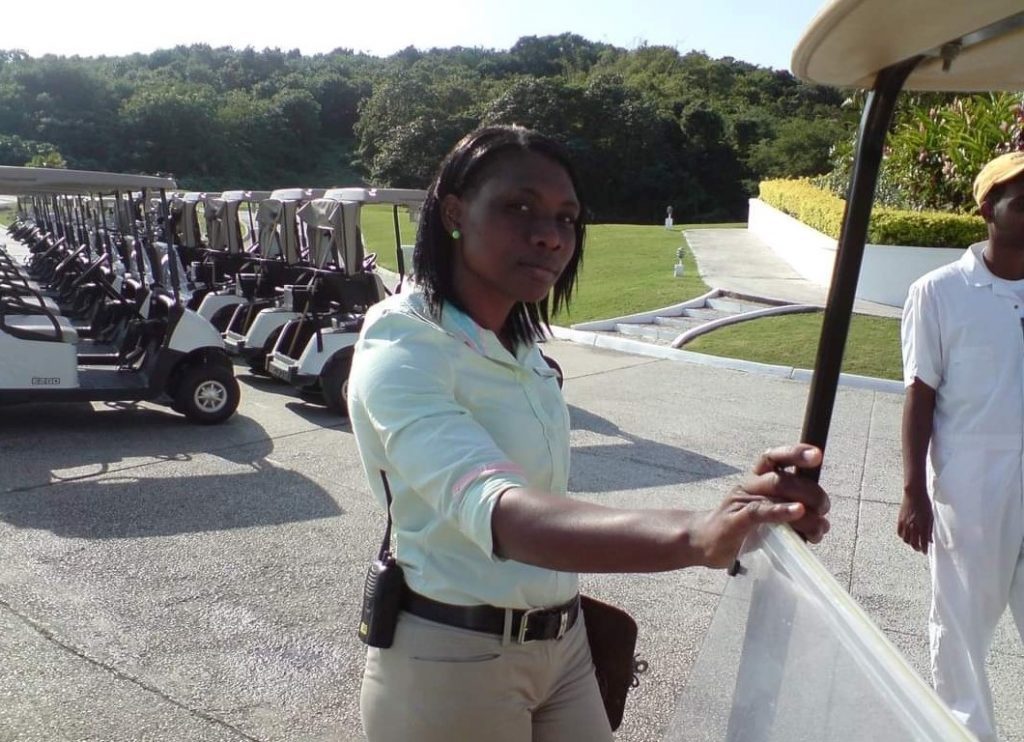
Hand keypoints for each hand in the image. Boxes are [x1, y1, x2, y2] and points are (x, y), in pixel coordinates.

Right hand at [694, 444, 830, 568]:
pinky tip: (798, 512)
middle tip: (824, 509)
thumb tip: (822, 519)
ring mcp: (741, 501)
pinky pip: (760, 511)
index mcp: (756, 478)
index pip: (775, 457)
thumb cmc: (740, 527)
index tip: (817, 455)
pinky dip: (781, 510)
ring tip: (819, 525)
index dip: (796, 452)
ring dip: (805, 507)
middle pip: (784, 478)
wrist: (702, 541)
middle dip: (812, 492)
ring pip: (777, 492)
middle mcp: (750, 485)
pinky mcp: (736, 520)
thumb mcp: (763, 510)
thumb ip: (787, 507)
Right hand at [897, 487, 932, 553]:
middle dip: (917, 547)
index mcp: (923, 525)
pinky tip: (906, 536)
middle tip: (919, 549)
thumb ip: (929, 530)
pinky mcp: (900, 520)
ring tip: (913, 542)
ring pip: (905, 539)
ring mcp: (905, 523)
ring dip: (909, 543)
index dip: (924, 549)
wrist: (914, 494)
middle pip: (913, 543)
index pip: (923, 542)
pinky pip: (900, 533)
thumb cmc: (924, 504)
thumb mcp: (930, 517)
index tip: (925, 552)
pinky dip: (903, 536)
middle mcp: (913, 526)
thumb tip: (930, 540)